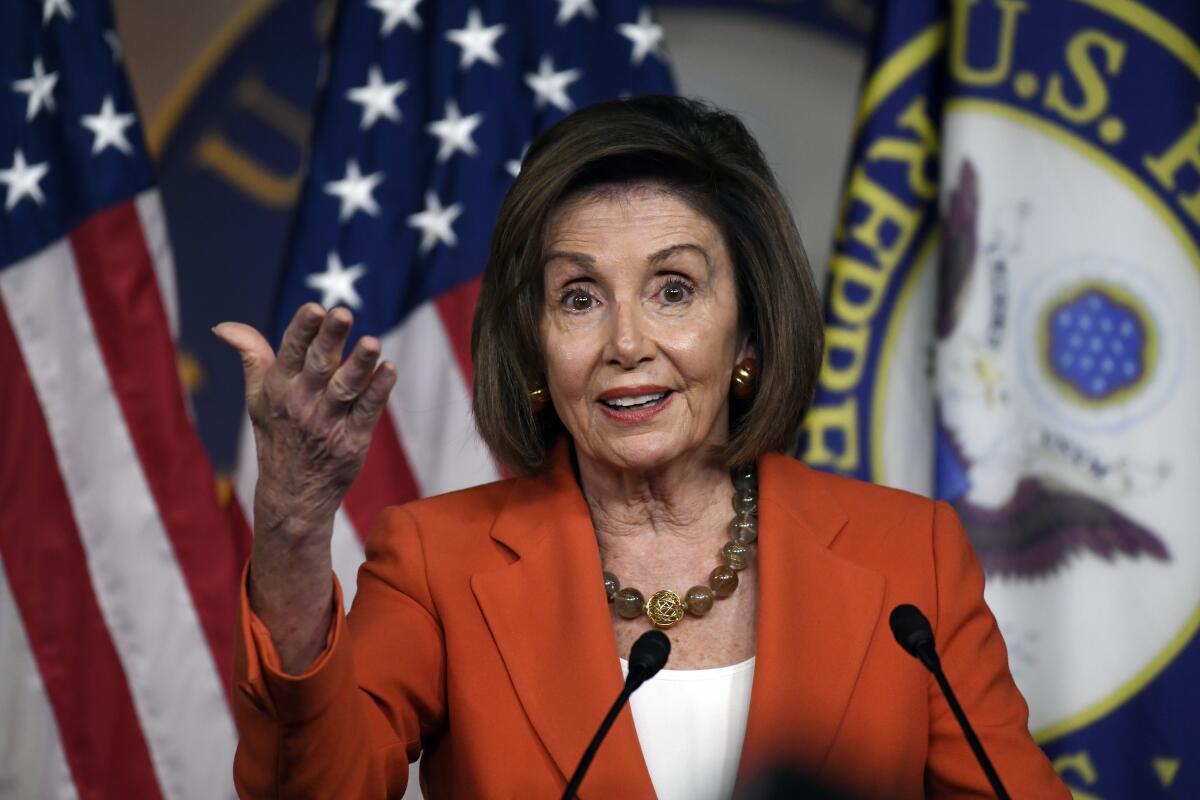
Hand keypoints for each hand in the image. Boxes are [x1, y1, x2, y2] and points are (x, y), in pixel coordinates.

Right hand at [215, 303, 395, 537]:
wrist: (293, 494)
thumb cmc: (277, 435)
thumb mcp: (257, 398)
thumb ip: (251, 357)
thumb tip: (224, 325)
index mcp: (278, 388)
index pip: (290, 352)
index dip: (303, 330)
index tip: (315, 308)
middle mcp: (302, 403)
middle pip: (319, 365)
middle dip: (330, 339)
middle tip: (343, 314)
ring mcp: (328, 422)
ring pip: (345, 388)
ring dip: (359, 365)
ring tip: (372, 342)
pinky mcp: (352, 440)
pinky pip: (368, 411)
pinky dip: (379, 391)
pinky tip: (390, 369)